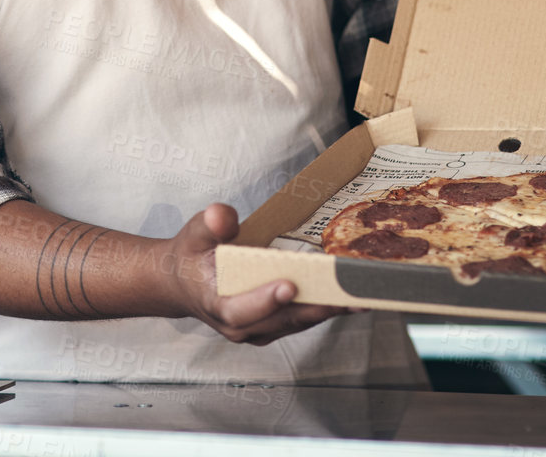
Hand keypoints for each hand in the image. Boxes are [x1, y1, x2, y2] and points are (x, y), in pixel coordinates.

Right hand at [159, 203, 358, 345]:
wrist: (184, 281)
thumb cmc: (192, 255)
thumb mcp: (194, 232)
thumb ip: (210, 224)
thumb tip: (222, 216)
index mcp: (216, 303)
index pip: (240, 310)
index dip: (264, 300)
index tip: (287, 285)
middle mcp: (238, 325)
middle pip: (280, 319)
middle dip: (316, 305)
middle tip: (348, 293)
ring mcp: (258, 329)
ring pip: (297, 321)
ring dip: (329, 309)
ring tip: (361, 293)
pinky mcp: (273, 326)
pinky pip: (301, 319)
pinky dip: (325, 307)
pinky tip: (351, 295)